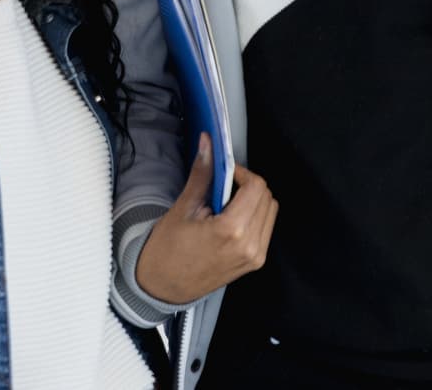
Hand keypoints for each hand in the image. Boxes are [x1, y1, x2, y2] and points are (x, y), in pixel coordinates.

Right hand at [133, 135, 276, 303]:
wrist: (161, 287)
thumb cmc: (167, 251)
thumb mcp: (183, 208)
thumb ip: (202, 174)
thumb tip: (208, 145)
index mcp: (232, 231)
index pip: (256, 187)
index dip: (242, 173)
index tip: (226, 172)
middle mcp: (250, 246)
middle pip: (266, 197)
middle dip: (248, 185)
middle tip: (224, 186)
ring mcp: (254, 257)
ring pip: (269, 211)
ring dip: (253, 200)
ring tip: (226, 204)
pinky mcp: (254, 263)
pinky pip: (265, 228)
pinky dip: (254, 216)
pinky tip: (231, 218)